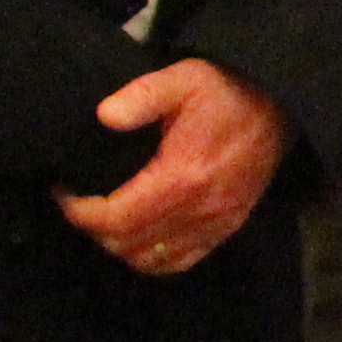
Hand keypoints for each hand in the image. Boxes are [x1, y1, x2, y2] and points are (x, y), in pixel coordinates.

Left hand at [57, 60, 291, 276]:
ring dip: (120, 246)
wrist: (278, 103)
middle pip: (128, 244)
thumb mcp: (182, 79)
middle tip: (80, 203)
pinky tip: (141, 237)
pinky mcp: (228, 228)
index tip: (63, 192)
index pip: (115, 218)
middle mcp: (198, 210)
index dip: (80, 213)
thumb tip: (104, 116)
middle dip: (94, 229)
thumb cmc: (224, 90)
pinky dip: (152, 258)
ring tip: (107, 219)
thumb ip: (141, 96)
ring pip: (151, 260)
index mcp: (181, 177)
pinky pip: (180, 262)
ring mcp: (216, 224)